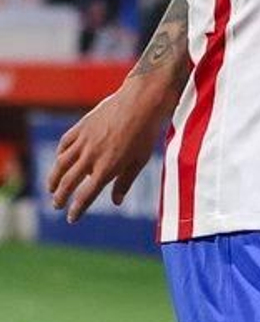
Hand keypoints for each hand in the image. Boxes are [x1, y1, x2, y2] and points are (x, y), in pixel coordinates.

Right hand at [48, 80, 173, 221]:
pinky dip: (60, 154)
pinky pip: (64, 144)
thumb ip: (125, 182)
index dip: (77, 209)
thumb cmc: (145, 134)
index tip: (72, 218)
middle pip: (69, 182)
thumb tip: (116, 201)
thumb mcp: (139, 161)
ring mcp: (84, 141)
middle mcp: (91, 156)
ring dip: (53, 179)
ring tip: (51, 189)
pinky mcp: (81, 127)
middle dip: (61, 197)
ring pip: (61, 164)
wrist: (141, 103)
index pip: (86, 195)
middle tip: (57, 205)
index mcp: (107, 168)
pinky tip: (59, 160)